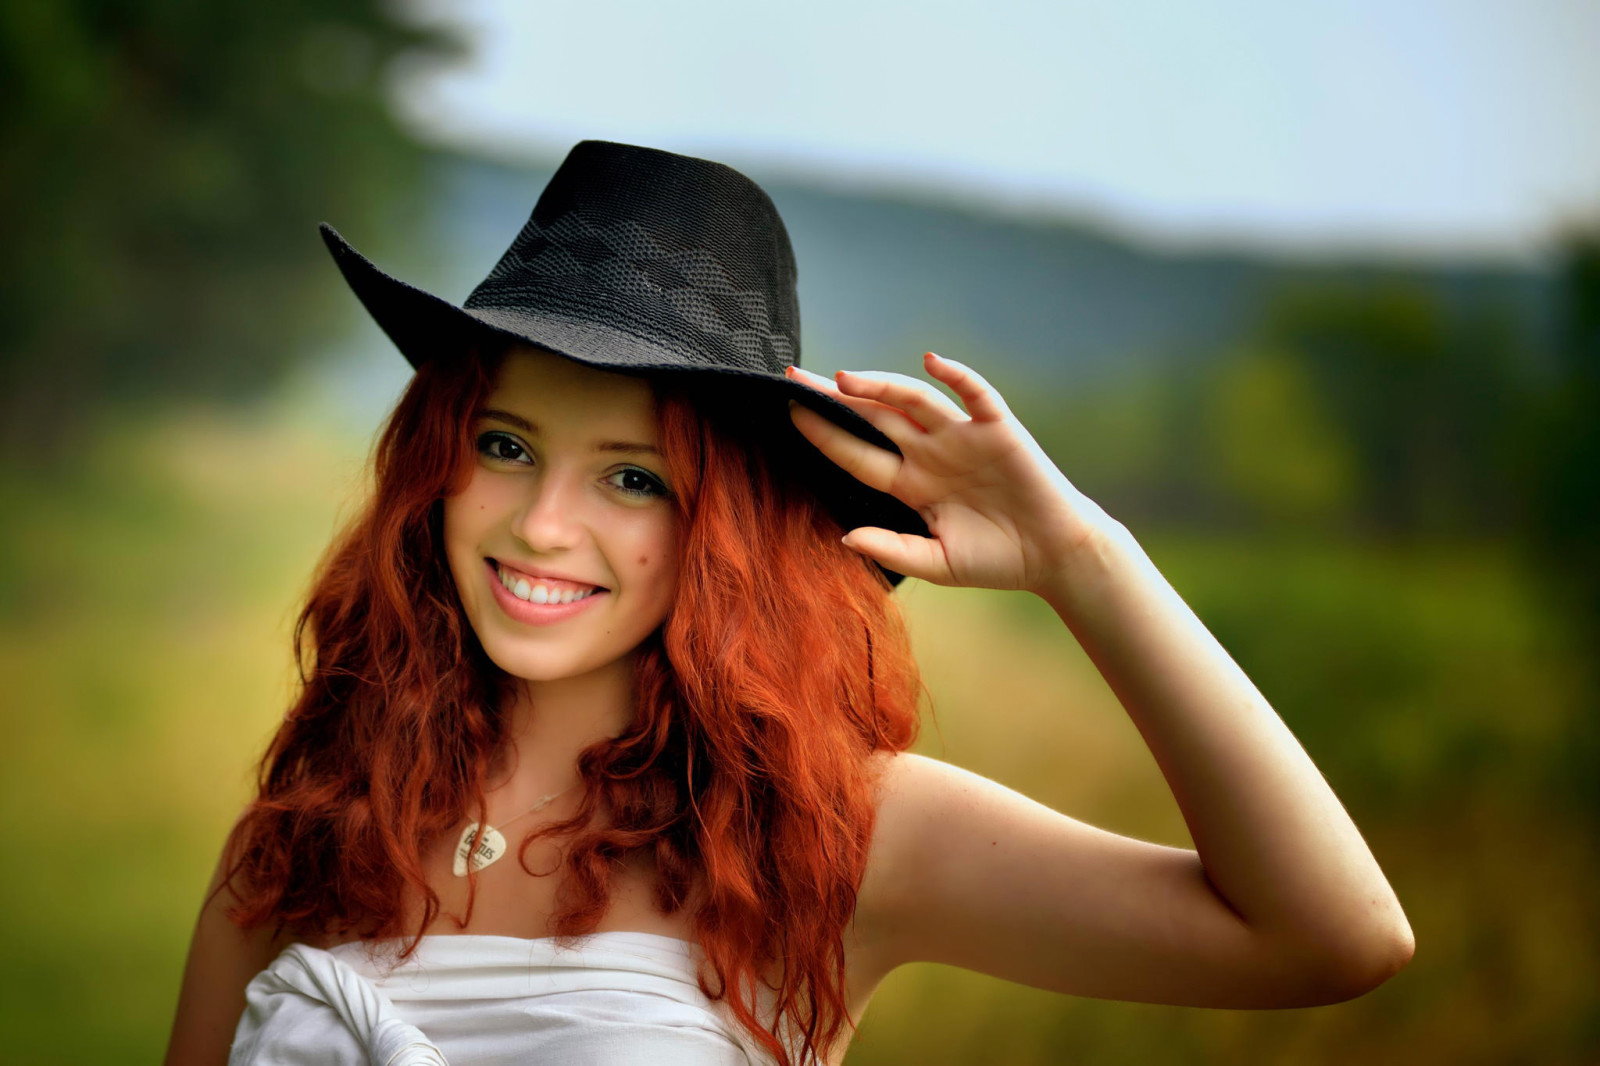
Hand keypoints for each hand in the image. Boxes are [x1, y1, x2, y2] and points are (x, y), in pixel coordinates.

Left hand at [786, 352, 1118, 592]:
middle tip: (794, 378)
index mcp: (910, 484)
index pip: (857, 455)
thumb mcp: (935, 563)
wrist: (1054, 555)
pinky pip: (975, 394)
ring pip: (914, 401)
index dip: (824, 436)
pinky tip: (931, 361)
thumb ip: (892, 548)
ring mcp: (962, 437)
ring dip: (880, 386)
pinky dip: (956, 375)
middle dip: (835, 398)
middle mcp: (930, 453)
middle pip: (874, 417)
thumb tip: (844, 537)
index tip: (790, 414)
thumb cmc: (996, 560)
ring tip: (842, 378)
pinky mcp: (998, 429)